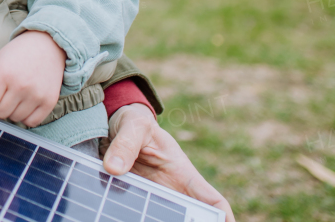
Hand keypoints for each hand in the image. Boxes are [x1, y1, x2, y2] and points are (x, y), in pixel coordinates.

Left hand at [0, 30, 65, 137]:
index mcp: (3, 73)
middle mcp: (20, 85)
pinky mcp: (49, 101)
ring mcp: (36, 94)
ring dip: (12, 111)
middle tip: (6, 91)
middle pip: (0, 113)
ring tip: (19, 93)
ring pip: (15, 119)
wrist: (47, 45)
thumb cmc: (18, 54)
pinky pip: (31, 122)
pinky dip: (26, 116)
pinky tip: (28, 101)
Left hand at [103, 103, 234, 221]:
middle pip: (188, 216)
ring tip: (147, 219)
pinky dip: (133, 215)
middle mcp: (170, 190)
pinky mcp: (133, 198)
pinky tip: (122, 217)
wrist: (112, 125)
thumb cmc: (134, 123)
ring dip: (155, 218)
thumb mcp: (134, 127)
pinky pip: (136, 211)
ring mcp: (152, 197)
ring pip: (160, 215)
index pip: (211, 200)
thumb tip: (113, 168)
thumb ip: (125, 144)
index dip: (222, 217)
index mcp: (182, 174)